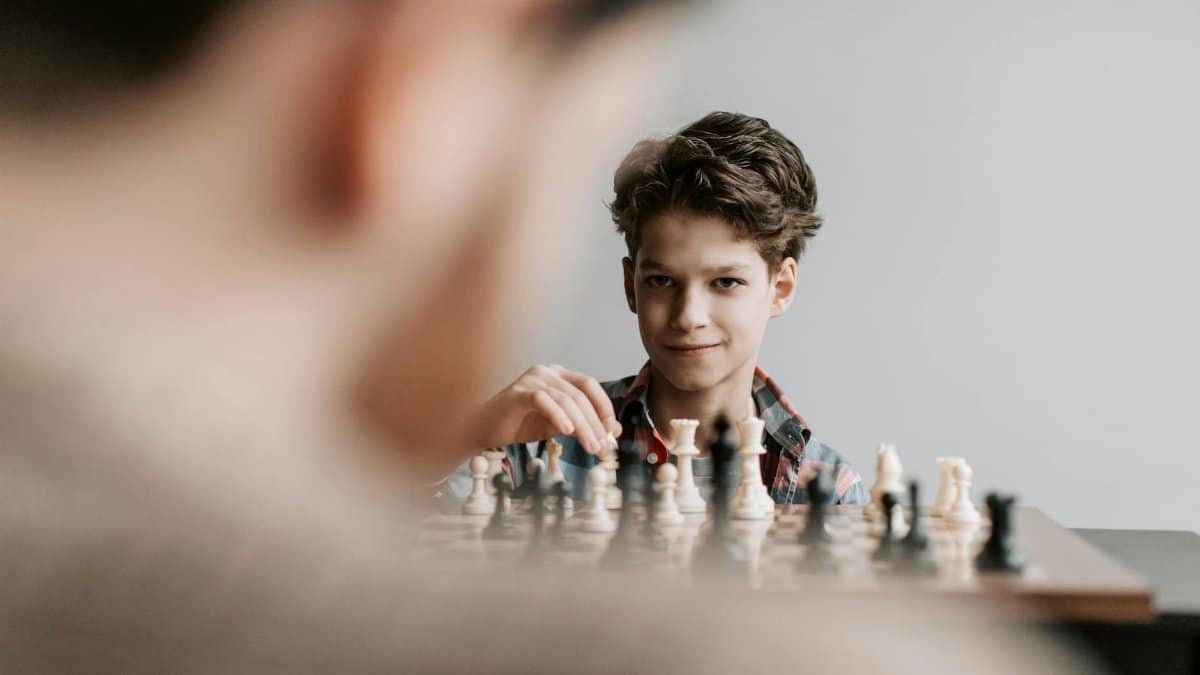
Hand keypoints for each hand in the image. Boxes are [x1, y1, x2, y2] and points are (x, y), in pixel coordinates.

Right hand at [467, 365, 621, 455]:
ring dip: (582, 426)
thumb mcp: (558, 426)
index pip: (589, 386)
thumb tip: (612, 433)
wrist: (484, 430)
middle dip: (595, 424)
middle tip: (603, 447)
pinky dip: (558, 416)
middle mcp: (547, 372)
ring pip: (566, 400)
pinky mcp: (518, 392)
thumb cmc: (520, 425)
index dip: (604, 408)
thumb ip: (581, 425)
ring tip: (590, 447)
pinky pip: (543, 401)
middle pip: (580, 396)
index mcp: (559, 375)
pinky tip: (566, 432)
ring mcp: (532, 379)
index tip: (612, 431)